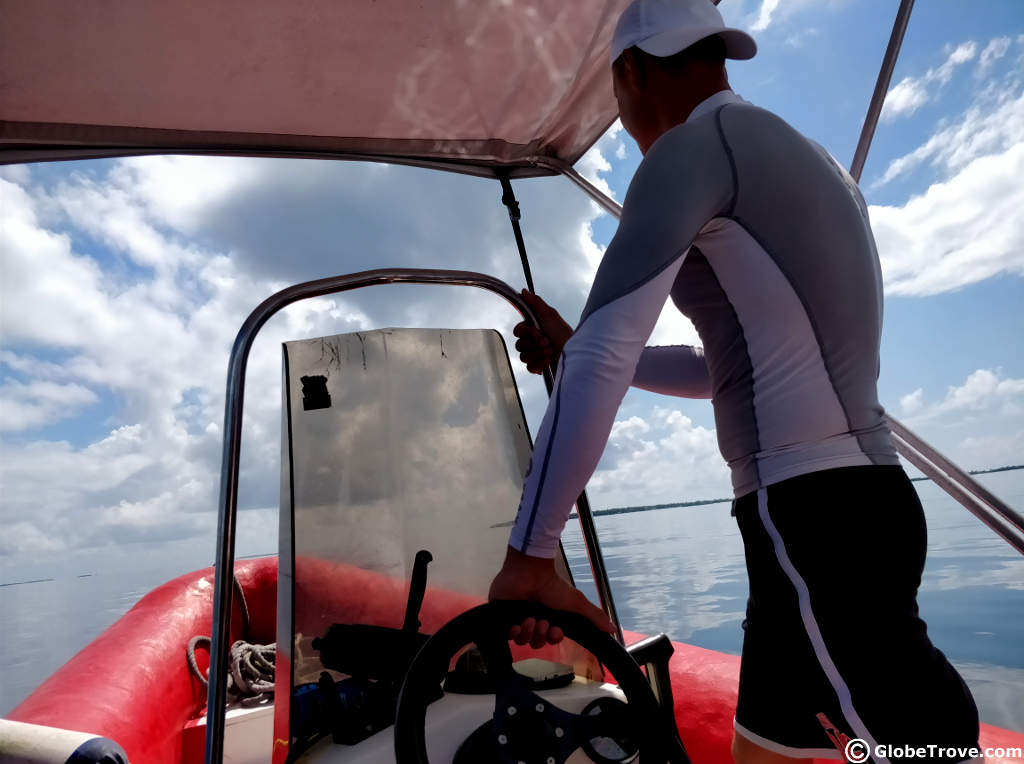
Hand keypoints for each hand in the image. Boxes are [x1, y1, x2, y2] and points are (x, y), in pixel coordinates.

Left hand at [488, 545, 615, 647]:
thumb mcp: (577, 603)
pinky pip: (506, 635)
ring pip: (522, 640)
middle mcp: (533, 622)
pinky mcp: (501, 617)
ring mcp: (516, 619)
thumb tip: (614, 631)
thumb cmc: (553, 586)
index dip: (553, 639)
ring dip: (528, 632)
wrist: (531, 570)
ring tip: (530, 618)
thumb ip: (594, 616)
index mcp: (548, 620)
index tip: (556, 630)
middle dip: (540, 635)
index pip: (550, 640)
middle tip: (542, 621)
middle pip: (536, 643)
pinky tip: (517, 625)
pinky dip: (513, 632)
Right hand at [513, 290, 572, 373]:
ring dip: (538, 354)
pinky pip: (529, 367)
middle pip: (519, 345)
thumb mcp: (551, 316)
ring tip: (551, 352)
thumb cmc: (565, 335)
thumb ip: (536, 304)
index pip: (518, 331)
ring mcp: (535, 355)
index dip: (526, 333)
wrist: (576, 354)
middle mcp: (533, 342)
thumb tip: (524, 291)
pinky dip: (539, 364)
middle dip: (535, 344)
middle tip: (548, 342)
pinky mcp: (538, 367)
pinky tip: (548, 362)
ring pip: (523, 357)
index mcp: (535, 329)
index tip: (539, 332)